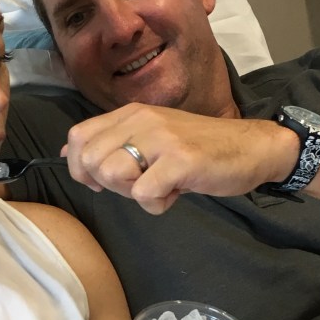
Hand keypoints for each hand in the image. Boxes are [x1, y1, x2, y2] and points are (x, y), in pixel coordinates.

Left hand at [63, 103, 296, 213]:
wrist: (251, 147)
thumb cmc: (198, 149)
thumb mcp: (151, 138)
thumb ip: (113, 143)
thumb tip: (68, 155)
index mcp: (130, 114)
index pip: (78, 137)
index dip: (80, 167)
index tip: (103, 181)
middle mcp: (142, 120)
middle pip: (92, 160)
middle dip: (109, 184)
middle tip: (140, 183)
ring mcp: (161, 138)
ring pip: (112, 174)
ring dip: (132, 193)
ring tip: (160, 186)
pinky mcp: (179, 160)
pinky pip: (143, 194)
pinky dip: (157, 204)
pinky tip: (176, 192)